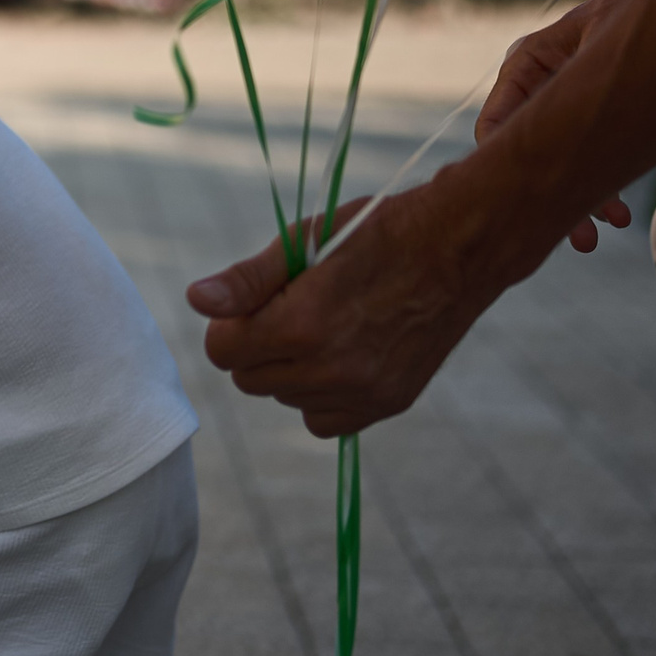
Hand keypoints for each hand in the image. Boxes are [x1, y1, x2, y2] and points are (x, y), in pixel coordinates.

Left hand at [186, 187, 502, 436]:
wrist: (460, 248)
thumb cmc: (376, 233)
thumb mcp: (305, 240)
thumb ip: (246, 280)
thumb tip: (196, 301)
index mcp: (303, 323)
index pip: (223, 350)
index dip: (230, 325)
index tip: (255, 303)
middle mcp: (333, 368)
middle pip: (249, 380)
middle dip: (256, 346)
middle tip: (292, 308)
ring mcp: (365, 391)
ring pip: (285, 400)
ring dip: (290, 371)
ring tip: (325, 325)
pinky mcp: (389, 403)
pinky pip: (324, 422)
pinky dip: (322, 395)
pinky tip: (341, 355)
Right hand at [478, 13, 630, 252]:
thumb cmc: (640, 7)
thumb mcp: (602, 46)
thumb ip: (569, 86)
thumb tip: (542, 141)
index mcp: (526, 64)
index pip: (497, 129)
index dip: (506, 169)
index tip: (524, 205)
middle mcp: (539, 86)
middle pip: (531, 154)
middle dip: (555, 198)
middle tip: (583, 239)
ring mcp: (566, 102)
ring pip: (560, 162)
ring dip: (583, 197)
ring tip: (612, 225)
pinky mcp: (594, 114)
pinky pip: (588, 156)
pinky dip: (602, 182)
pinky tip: (621, 211)